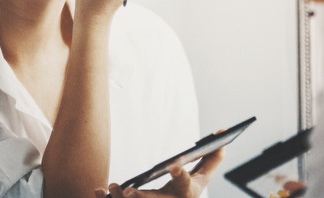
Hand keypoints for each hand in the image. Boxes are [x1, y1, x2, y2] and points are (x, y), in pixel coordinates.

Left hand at [95, 148, 224, 197]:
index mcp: (185, 195)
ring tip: (111, 186)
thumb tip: (224, 132)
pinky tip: (99, 189)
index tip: (174, 166)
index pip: (185, 186)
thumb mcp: (201, 179)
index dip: (181, 176)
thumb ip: (212, 159)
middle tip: (129, 191)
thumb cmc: (186, 195)